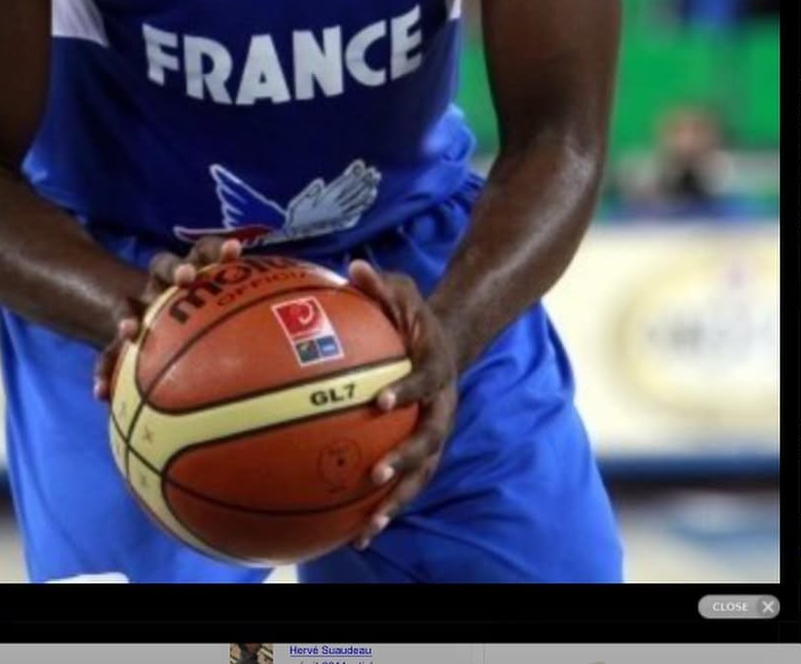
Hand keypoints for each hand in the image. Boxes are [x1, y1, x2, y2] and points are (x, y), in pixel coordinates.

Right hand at [92, 235, 242, 401]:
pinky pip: (108, 353)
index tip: (236, 252)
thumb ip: (257, 325)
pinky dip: (105, 370)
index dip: (218, 249)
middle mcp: (164, 286)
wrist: (154, 324)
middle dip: (178, 269)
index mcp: (194, 275)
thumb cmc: (203, 325)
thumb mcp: (228, 321)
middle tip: (190, 278)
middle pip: (165, 266)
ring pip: (131, 303)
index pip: (205, 252)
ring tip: (130, 330)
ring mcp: (139, 308)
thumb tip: (315, 335)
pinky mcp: (121, 335)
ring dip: (128, 313)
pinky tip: (102, 392)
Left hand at [346, 259, 458, 549]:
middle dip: (405, 458)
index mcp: (437, 365)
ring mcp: (436, 432)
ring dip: (399, 498)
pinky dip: (388, 508)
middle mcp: (443, 405)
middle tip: (376, 472)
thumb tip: (354, 266)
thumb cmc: (413, 314)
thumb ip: (381, 283)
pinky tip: (356, 533)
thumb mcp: (402, 290)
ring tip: (369, 525)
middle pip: (431, 438)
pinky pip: (409, 483)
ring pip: (423, 473)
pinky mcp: (425, 451)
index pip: (427, 379)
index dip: (407, 390)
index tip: (380, 401)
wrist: (447, 341)